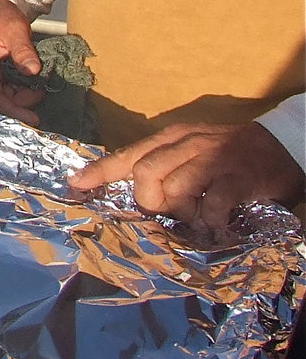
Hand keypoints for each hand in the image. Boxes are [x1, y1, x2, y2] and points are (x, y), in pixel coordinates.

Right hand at [0, 0, 43, 125]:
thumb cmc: (0, 18)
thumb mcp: (15, 31)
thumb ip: (23, 51)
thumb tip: (33, 70)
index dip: (13, 111)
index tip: (32, 118)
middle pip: (0, 103)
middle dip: (22, 104)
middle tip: (41, 93)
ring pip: (6, 100)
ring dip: (24, 98)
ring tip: (39, 86)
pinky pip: (9, 93)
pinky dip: (23, 93)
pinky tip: (33, 86)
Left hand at [68, 122, 305, 227]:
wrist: (282, 146)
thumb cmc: (229, 154)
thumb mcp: (190, 151)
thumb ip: (163, 165)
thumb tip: (132, 191)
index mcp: (171, 138)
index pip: (128, 154)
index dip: (100, 171)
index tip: (75, 185)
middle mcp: (187, 143)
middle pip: (145, 172)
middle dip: (148, 200)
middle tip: (166, 212)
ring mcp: (213, 158)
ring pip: (175, 186)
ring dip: (181, 210)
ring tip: (196, 216)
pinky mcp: (239, 177)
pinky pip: (212, 201)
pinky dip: (210, 217)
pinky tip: (216, 220)